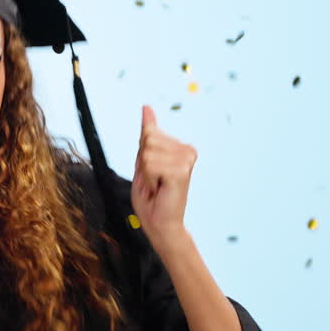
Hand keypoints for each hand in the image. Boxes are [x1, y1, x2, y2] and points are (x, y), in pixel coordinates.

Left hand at [132, 105, 196, 245]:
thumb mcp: (144, 160)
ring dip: (145, 173)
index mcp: (180, 146)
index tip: (151, 172)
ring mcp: (186, 159)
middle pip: (147, 138)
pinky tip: (159, 188)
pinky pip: (150, 164)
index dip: (142, 154)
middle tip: (152, 181)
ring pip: (147, 152)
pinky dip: (148, 179)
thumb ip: (147, 134)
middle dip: (142, 162)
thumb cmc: (152, 197)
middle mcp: (187, 150)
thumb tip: (147, 107)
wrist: (160, 223)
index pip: (149, 132)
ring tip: (156, 186)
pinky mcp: (182, 170)